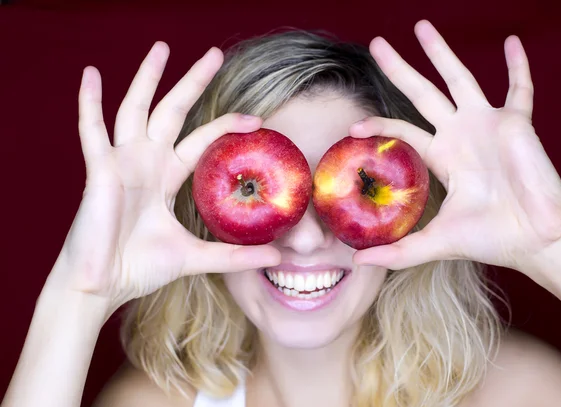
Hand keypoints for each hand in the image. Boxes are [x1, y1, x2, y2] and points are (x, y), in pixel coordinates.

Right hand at [49, 42, 280, 309]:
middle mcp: (145, 162)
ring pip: (136, 109)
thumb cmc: (141, 268)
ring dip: (148, 77)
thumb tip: (278, 258)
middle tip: (215, 53)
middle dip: (193, 82)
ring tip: (162, 47)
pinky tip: (92, 74)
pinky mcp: (99, 170)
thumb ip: (236, 255)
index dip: (225, 125)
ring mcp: (122, 162)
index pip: (200, 140)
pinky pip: (92, 130)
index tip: (256, 118)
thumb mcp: (197, 256)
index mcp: (166, 177)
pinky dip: (89, 102)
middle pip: (173, 111)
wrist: (104, 285)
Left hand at [351, 20, 560, 281]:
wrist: (535, 240)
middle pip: (422, 92)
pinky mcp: (516, 123)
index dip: (380, 125)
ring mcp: (487, 125)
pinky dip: (518, 66)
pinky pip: (520, 88)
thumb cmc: (490, 239)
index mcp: (443, 156)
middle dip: (400, 68)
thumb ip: (397, 252)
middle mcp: (461, 134)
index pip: (405, 129)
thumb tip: (356, 263)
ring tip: (421, 26)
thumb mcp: (435, 242)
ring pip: (459, 79)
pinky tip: (511, 42)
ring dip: (441, 53)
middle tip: (376, 43)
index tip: (354, 127)